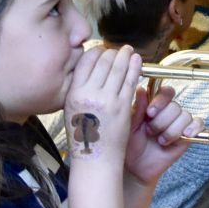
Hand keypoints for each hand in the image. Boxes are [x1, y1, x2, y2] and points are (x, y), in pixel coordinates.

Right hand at [62, 43, 139, 165]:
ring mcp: (107, 100)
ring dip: (124, 56)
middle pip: (102, 63)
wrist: (95, 158)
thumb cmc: (84, 136)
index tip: (102, 50)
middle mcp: (89, 94)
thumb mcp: (71, 110)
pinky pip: (130, 81)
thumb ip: (79, 90)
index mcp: (73, 94)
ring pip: (118, 69)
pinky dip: (134, 68)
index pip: (85, 63)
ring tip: (128, 51)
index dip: (95, 52)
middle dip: (112, 53)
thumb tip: (90, 70)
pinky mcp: (123, 106)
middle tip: (117, 49)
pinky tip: (137, 61)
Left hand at [122, 84, 195, 186]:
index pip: (166, 93)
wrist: (136, 167)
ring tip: (161, 140)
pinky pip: (198, 124)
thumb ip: (138, 107)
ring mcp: (179, 124)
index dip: (160, 101)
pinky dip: (193, 128)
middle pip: (175, 106)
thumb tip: (141, 88)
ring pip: (185, 116)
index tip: (150, 113)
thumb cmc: (130, 145)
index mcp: (154, 106)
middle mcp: (168, 112)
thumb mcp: (130, 124)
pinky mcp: (188, 136)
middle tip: (150, 132)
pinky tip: (184, 135)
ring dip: (172, 130)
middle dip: (162, 121)